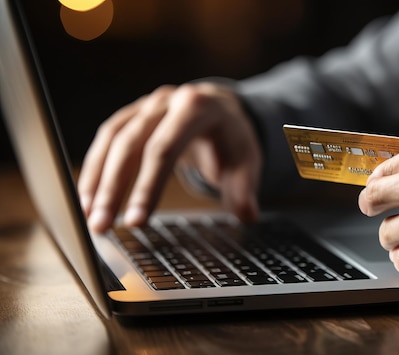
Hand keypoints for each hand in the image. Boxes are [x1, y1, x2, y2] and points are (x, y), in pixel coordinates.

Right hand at [78, 82, 261, 232]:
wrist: (222, 108)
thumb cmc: (232, 137)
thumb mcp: (246, 159)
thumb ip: (244, 187)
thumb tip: (249, 215)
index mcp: (196, 108)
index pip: (164, 149)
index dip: (147, 186)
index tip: (136, 222)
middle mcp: (165, 102)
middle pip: (131, 145)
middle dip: (114, 188)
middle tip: (102, 227)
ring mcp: (145, 106)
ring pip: (112, 140)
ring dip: (97, 180)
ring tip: (88, 217)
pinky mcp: (132, 115)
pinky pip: (106, 140)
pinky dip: (95, 168)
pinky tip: (88, 198)